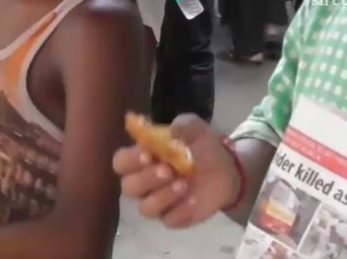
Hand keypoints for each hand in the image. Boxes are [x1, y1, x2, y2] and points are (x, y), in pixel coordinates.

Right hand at [113, 114, 239, 228]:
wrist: (226, 166)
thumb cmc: (199, 144)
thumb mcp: (193, 127)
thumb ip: (182, 126)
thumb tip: (172, 132)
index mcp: (140, 158)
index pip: (121, 162)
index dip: (130, 160)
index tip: (147, 155)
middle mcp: (143, 182)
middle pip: (129, 187)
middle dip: (146, 179)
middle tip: (168, 170)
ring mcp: (157, 202)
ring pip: (145, 208)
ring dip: (162, 197)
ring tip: (183, 184)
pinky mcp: (174, 217)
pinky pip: (169, 221)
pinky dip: (181, 211)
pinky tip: (194, 200)